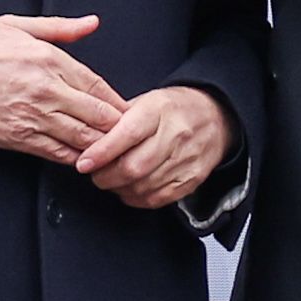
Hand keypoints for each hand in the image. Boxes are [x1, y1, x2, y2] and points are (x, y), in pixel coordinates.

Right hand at [0, 13, 122, 161]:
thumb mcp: (17, 25)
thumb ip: (60, 27)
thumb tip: (92, 23)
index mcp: (49, 60)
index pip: (97, 85)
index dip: (117, 101)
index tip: (128, 110)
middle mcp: (45, 90)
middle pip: (96, 114)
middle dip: (116, 125)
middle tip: (130, 133)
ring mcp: (31, 116)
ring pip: (80, 136)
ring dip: (100, 144)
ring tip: (114, 149)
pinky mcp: (16, 137)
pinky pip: (55, 152)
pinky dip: (74, 157)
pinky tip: (85, 158)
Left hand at [75, 86, 233, 211]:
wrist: (216, 117)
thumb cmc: (173, 109)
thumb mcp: (145, 102)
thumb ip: (116, 122)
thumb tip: (87, 143)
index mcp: (159, 110)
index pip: (127, 135)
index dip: (102, 152)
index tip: (84, 163)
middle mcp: (176, 134)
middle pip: (133, 167)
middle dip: (106, 176)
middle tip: (95, 174)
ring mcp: (187, 159)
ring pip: (143, 186)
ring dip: (119, 188)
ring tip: (113, 180)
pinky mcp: (193, 179)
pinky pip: (157, 198)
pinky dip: (137, 198)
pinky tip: (131, 188)